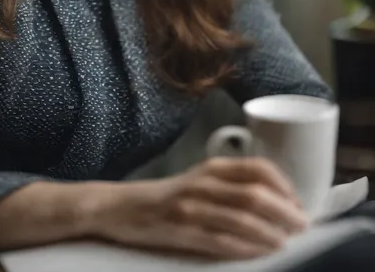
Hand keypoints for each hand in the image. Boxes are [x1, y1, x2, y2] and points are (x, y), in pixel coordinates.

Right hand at [87, 157, 307, 259]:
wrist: (120, 207)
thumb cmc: (166, 197)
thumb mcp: (198, 181)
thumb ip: (229, 187)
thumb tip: (275, 204)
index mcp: (211, 167)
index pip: (257, 168)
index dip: (284, 186)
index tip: (298, 202)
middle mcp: (203, 183)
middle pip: (255, 194)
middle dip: (284, 212)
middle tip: (300, 226)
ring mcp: (191, 207)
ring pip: (242, 218)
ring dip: (270, 233)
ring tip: (284, 242)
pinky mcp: (181, 231)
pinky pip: (221, 240)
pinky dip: (246, 248)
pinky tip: (259, 253)